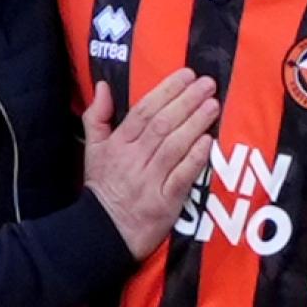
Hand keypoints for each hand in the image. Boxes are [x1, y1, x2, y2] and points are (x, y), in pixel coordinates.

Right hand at [83, 68, 217, 259]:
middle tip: (208, 84)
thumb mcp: (92, 150)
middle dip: (187, 101)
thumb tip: (103, 85)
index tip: (187, 75)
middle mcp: (134, 159)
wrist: (104, 232)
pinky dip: (195, 158)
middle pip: (162, 125)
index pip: (143, 111)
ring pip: (174, 146)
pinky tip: (208, 142)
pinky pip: (182, 176)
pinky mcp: (165, 202)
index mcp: (118, 145)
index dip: (167, 91)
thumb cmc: (103, 187)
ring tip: (213, 105)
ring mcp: (150, 181)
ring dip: (195, 124)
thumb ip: (96, 116)